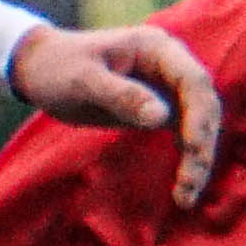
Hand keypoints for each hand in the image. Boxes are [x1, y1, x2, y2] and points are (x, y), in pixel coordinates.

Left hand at [8, 21, 223, 205]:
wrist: (42, 68)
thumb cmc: (60, 67)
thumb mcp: (84, 81)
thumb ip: (122, 96)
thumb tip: (161, 118)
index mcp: (157, 48)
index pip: (193, 80)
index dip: (199, 115)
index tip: (193, 148)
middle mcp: (170, 65)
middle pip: (203, 106)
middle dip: (202, 145)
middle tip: (189, 184)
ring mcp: (167, 88)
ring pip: (198, 125)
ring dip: (197, 159)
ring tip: (185, 197)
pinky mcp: (161, 108)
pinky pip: (184, 135)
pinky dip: (186, 160)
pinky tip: (183, 189)